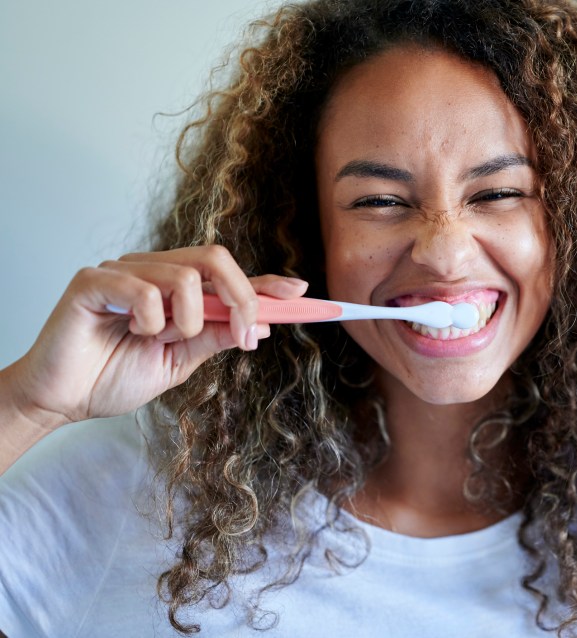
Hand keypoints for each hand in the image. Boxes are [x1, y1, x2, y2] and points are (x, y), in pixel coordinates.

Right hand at [5, 245, 308, 430]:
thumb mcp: (180, 362)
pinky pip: (143, 287)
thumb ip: (214, 338)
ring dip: (188, 318)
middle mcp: (152, 270)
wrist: (63, 400)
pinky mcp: (94, 280)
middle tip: (242, 336)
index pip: (227, 274)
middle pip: (215, 258)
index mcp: (175, 288)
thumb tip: (260, 325)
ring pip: (185, 274)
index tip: (299, 293)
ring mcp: (123, 271)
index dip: (264, 282)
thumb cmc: (113, 377)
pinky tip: (134, 333)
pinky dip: (150, 318)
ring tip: (161, 340)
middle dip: (242, 298)